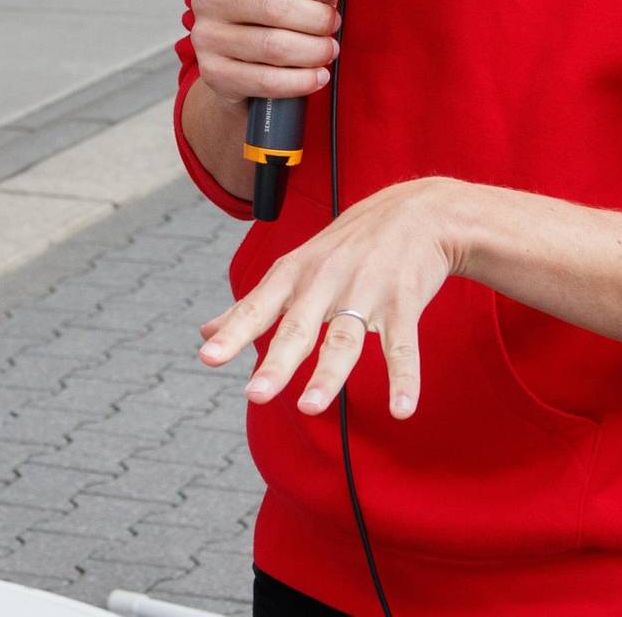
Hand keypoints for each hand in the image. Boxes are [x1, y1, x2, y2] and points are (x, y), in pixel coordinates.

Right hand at [189, 0, 368, 102]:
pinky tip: (316, 77)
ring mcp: (208, 38)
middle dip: (317, 20)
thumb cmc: (269, 17)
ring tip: (328, 51)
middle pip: (274, 6)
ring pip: (273, 46)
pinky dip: (300, 81)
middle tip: (332, 27)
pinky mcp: (214, 74)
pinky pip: (265, 81)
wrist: (236, 65)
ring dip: (313, 52)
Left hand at [199, 178, 470, 418]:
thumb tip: (204, 332)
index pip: (258, 307)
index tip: (208, 356)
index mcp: (296, 274)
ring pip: (344, 339)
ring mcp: (366, 291)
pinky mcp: (403, 301)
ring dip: (327, 376)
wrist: (417, 210)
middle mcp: (326, 281)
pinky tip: (401, 411)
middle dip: (276, 362)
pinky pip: (402, 346)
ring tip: (309, 408)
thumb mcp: (296, 265)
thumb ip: (253, 304)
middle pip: (298, 327)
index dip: (233, 332)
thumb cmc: (348, 245)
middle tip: (254, 394)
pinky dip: (403, 380)